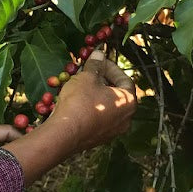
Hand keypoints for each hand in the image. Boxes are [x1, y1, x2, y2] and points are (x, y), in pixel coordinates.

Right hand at [2, 49, 136, 182]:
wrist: (64, 133)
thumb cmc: (80, 102)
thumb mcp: (87, 77)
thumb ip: (95, 64)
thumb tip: (99, 53)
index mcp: (128, 102)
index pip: (125, 79)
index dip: (111, 67)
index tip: (99, 61)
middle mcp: (126, 119)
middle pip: (116, 94)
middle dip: (103, 81)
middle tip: (89, 72)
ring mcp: (113, 131)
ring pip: (106, 107)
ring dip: (96, 94)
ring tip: (81, 85)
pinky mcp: (99, 138)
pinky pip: (98, 118)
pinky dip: (90, 108)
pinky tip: (77, 102)